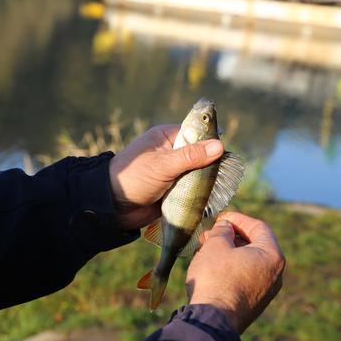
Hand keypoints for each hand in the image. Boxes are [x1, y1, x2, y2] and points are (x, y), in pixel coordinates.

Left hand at [109, 125, 223, 229]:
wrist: (112, 207)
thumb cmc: (133, 177)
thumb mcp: (163, 165)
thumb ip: (190, 156)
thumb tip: (220, 146)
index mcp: (166, 137)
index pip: (196, 133)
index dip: (211, 142)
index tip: (227, 154)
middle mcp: (171, 152)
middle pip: (200, 154)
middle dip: (212, 164)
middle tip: (227, 175)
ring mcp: (173, 172)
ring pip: (198, 173)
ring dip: (207, 181)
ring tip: (222, 189)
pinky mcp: (174, 189)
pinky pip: (192, 189)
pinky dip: (200, 193)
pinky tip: (212, 198)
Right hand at [186, 212, 285, 333]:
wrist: (213, 320)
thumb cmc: (215, 279)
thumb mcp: (215, 245)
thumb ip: (222, 230)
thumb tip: (225, 227)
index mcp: (272, 255)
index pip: (259, 227)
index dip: (238, 218)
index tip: (221, 217)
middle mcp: (275, 273)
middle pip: (255, 244)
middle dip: (232, 235)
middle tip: (212, 232)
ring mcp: (266, 290)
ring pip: (249, 261)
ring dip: (230, 251)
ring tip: (207, 248)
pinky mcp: (254, 302)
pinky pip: (245, 276)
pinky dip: (231, 267)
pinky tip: (212, 265)